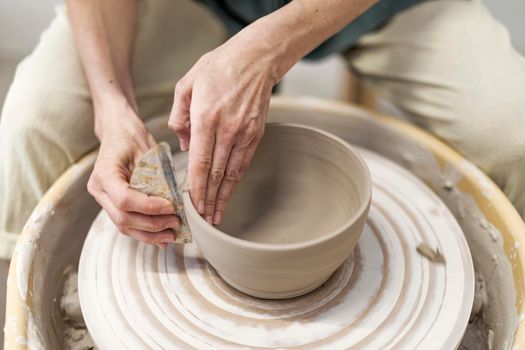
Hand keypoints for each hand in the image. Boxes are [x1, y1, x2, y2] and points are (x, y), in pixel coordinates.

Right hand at [88, 103, 179, 247]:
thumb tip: (175, 202)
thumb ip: (156, 176)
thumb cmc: (131, 137)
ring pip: (123, 226)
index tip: (171, 207)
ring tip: (171, 235)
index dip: (150, 207)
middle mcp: (98, 189)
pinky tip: (161, 237)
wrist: (117, 132)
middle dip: (152, 225)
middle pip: (123, 218)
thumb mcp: (146, 151)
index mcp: (104, 173)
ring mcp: (102, 199)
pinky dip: (144, 232)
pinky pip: (125, 224)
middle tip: (175, 223)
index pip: (125, 199)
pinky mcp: (110, 205)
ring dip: (149, 234)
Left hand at [168, 40, 274, 225]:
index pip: (199, 163)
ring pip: (232, 173)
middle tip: (203, 221)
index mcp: (206, 118)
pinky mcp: (257, 134)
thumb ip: (179, 117)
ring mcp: (245, 133)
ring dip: (223, 197)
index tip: (192, 206)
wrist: (255, 58)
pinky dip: (235, 181)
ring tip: (216, 215)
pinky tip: (229, 193)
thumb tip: (182, 146)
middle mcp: (227, 130)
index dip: (196, 189)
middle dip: (209, 200)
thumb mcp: (186, 85)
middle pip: (216, 174)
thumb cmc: (218, 68)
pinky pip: (244, 163)